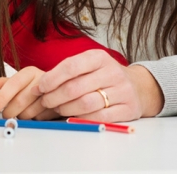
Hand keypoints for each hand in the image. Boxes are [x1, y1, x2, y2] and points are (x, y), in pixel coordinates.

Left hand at [0, 66, 58, 119]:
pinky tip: (35, 112)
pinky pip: (40, 119)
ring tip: (22, 111)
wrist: (57, 88)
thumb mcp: (18, 81)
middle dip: (10, 111)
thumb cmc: (34, 85)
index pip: (14, 84)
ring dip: (22, 116)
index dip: (2, 97)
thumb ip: (4, 83)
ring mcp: (52, 94)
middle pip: (20, 101)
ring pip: (30, 112)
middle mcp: (42, 80)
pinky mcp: (58, 107)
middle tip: (6, 113)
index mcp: (30, 72)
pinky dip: (34, 119)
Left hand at [36, 50, 163, 121]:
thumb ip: (68, 72)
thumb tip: (39, 86)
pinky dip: (82, 118)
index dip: (52, 78)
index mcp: (99, 57)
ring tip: (58, 109)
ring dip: (66, 109)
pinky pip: (99, 117)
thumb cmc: (104, 76)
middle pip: (75, 88)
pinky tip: (73, 116)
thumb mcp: (89, 65)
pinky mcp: (128, 109)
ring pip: (86, 104)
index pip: (71, 66)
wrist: (137, 86)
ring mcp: (122, 91)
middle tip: (45, 101)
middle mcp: (112, 72)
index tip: (39, 87)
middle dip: (55, 97)